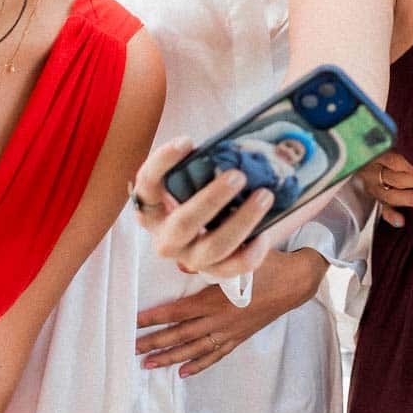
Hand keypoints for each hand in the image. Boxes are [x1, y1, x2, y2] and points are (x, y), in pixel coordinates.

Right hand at [132, 137, 274, 278]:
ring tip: (265, 195)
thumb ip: (204, 163)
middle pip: (183, 223)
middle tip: (238, 175)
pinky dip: (251, 252)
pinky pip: (233, 268)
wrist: (212, 229)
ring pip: (213, 247)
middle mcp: (165, 237)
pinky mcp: (213, 271)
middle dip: (212, 199)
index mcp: (152, 208)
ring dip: (242, 221)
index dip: (163, 162)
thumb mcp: (194, 178)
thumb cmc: (200, 192)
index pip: (147, 184)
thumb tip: (236, 142)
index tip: (187, 141)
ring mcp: (189, 257)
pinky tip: (265, 233)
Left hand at [135, 248, 329, 377]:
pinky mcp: (240, 337)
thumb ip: (208, 261)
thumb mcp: (239, 256)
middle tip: (132, 349)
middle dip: (155, 342)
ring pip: (195, 349)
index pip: (176, 312)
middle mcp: (219, 320)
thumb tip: (181, 265)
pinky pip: (216, 355)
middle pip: (180, 335)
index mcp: (215, 300)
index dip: (153, 318)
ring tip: (149, 364)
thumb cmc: (268, 265)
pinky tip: (184, 372)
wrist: (295, 282)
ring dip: (171, 357)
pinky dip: (199, 364)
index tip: (132, 323)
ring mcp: (230, 332)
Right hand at [356, 151, 412, 227]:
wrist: (371, 161)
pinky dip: (392, 216)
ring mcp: (375, 188)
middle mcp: (375, 171)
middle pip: (395, 178)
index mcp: (380, 153)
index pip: (396, 160)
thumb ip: (410, 149)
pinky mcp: (379, 202)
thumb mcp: (397, 145)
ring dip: (409, 198)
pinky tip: (402, 221)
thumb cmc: (398, 151)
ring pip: (390, 196)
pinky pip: (384, 211)